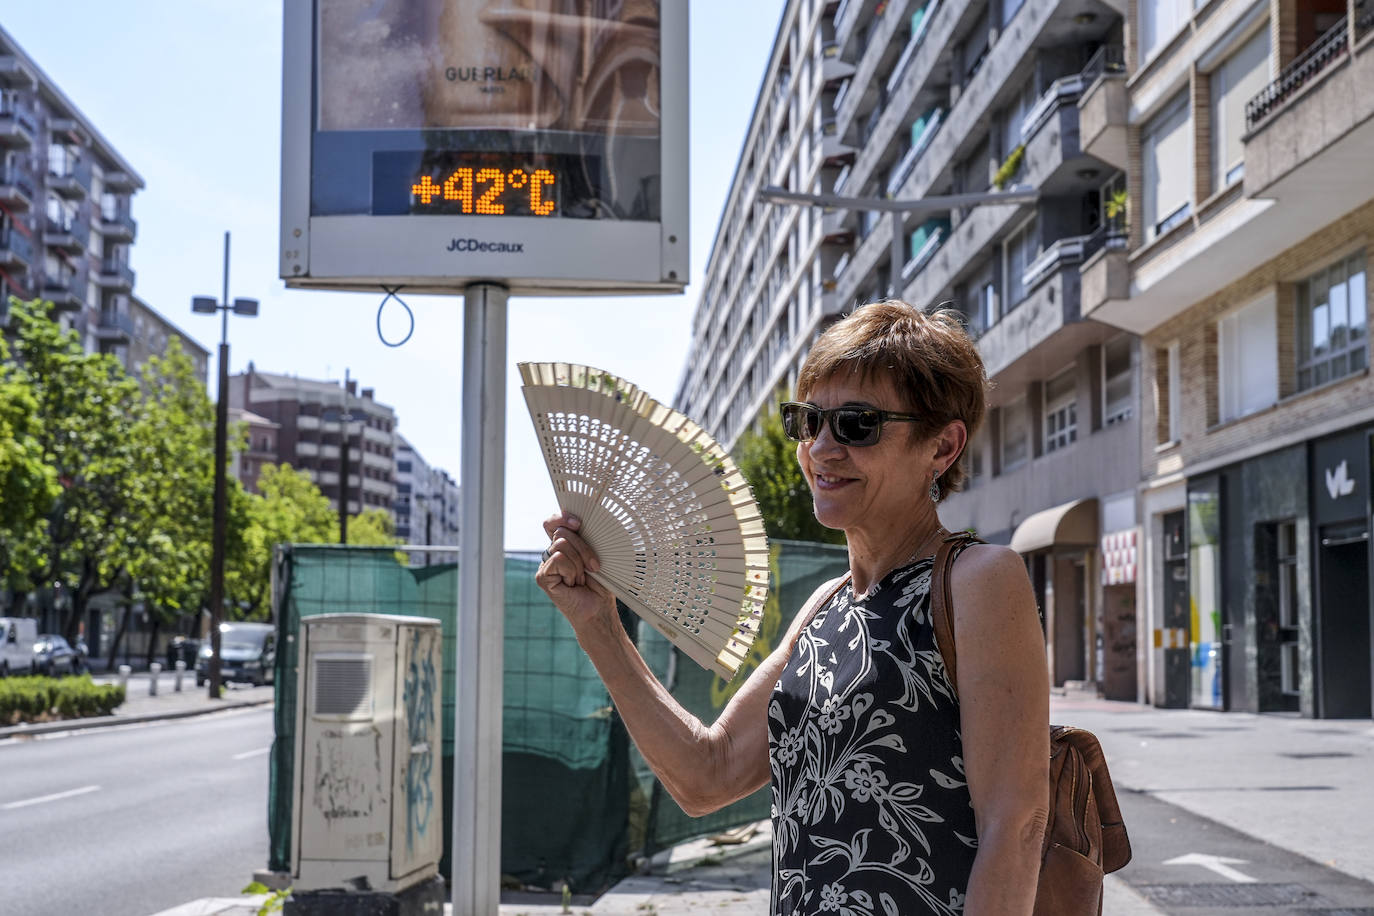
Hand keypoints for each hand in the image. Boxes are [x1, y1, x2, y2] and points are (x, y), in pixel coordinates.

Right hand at [535, 511, 616, 630]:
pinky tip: (572, 584)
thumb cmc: (601, 584)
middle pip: (562, 532)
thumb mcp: (596, 554)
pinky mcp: (542, 576)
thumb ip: (584, 537)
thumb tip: (579, 522)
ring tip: (581, 579)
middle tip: (592, 567)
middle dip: (583, 548)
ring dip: (579, 563)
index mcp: (564, 545)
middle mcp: (552, 553)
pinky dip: (571, 571)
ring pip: (561, 544)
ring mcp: (545, 565)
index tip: (579, 524)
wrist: (599, 608)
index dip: (562, 518)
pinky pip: (558, 559)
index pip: (553, 522)